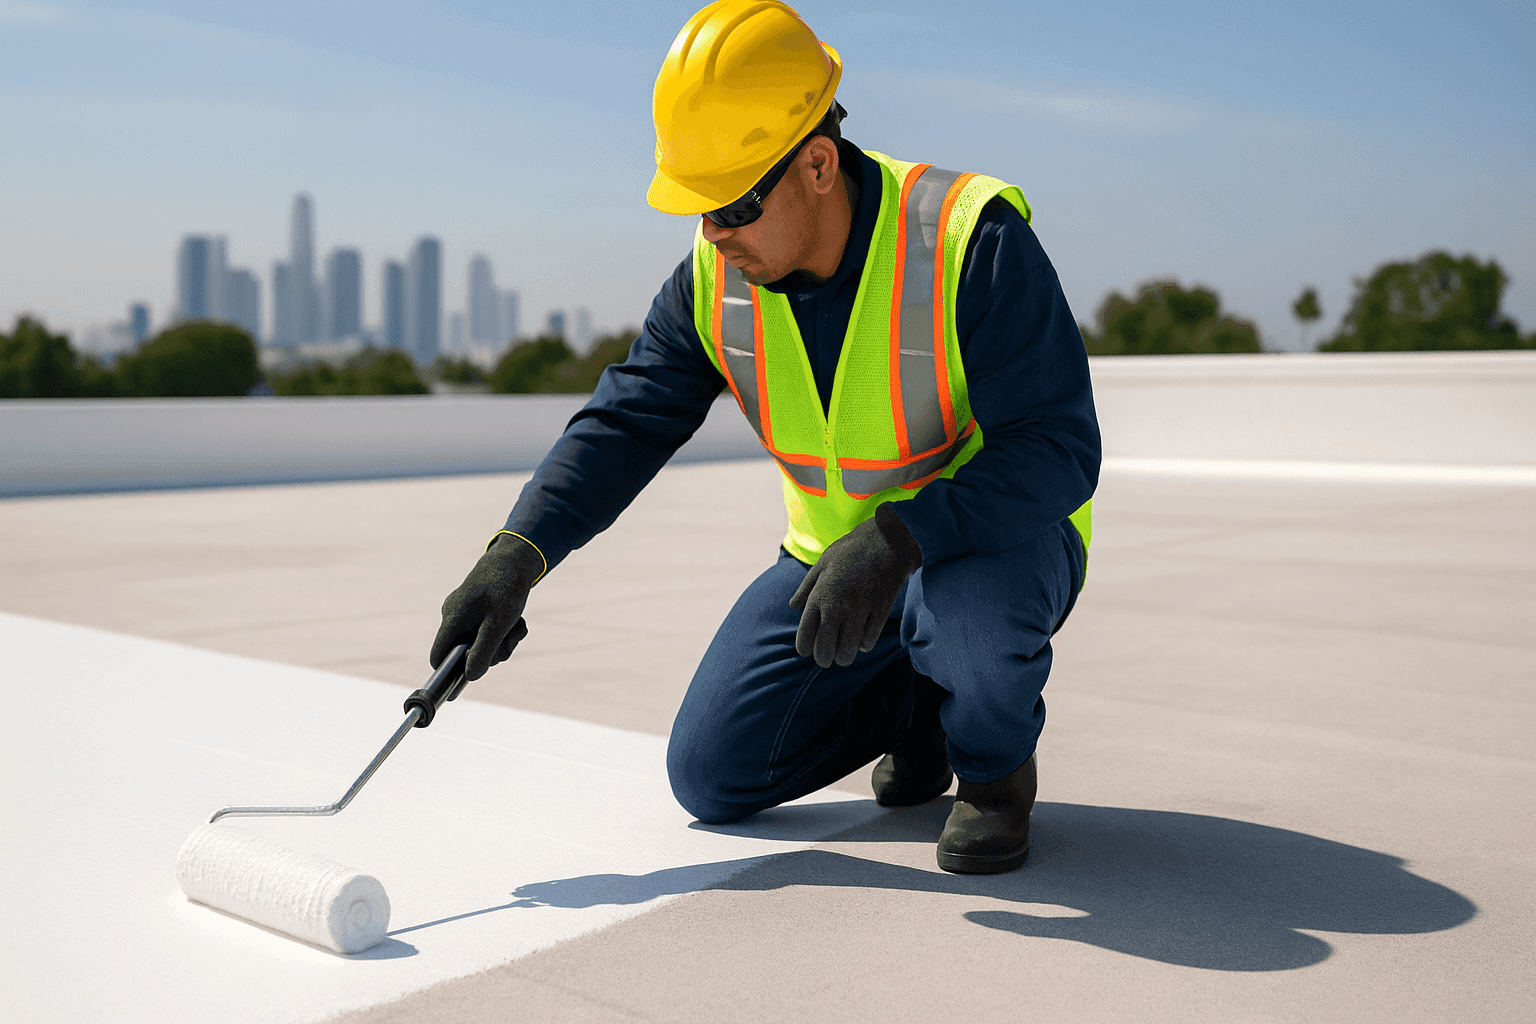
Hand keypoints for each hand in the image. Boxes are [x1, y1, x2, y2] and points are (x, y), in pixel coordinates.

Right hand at [431, 534, 544, 680]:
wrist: (515, 559)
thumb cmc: (506, 587)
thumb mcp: (500, 622)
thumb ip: (485, 650)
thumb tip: (470, 677)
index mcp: (452, 618)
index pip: (438, 655)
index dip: (448, 672)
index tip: (462, 684)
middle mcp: (453, 617)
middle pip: (465, 654)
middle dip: (491, 653)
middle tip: (509, 641)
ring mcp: (464, 615)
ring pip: (481, 644)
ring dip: (503, 641)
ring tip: (517, 626)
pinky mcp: (477, 613)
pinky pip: (487, 632)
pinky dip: (504, 632)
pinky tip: (517, 622)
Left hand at [789, 504, 922, 668]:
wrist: (886, 540)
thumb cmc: (850, 550)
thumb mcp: (822, 563)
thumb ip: (806, 587)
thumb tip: (792, 606)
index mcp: (820, 595)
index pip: (806, 633)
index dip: (804, 647)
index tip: (806, 651)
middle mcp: (837, 605)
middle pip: (825, 648)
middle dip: (823, 658)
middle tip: (825, 660)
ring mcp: (860, 609)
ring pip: (848, 649)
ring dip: (844, 656)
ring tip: (843, 657)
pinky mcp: (880, 611)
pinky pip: (869, 639)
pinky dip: (864, 644)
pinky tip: (861, 643)